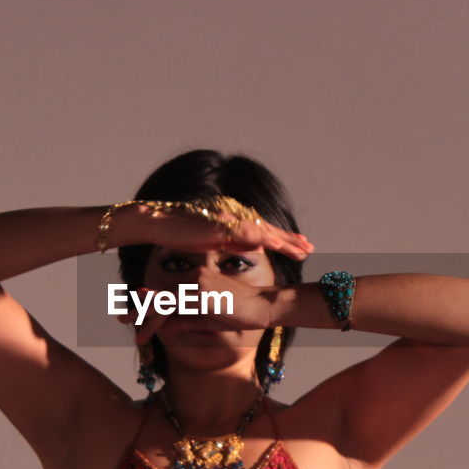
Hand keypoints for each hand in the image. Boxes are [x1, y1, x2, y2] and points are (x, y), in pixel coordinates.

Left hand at [126, 281, 276, 344]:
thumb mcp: (210, 319)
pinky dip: (155, 318)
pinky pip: (172, 306)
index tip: (133, 314)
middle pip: (159, 294)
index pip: (167, 292)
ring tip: (128, 326)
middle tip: (121, 318)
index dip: (148, 304)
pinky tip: (144, 328)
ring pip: (162, 300)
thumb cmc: (243, 312)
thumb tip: (166, 329)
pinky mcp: (200, 292)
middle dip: (139, 308)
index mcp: (196, 279)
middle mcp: (193, 276)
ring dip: (143, 315)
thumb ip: (187, 321)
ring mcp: (196, 282)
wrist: (266, 305)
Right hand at [139, 205, 312, 260]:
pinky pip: (246, 233)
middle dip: (290, 240)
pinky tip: (276, 244)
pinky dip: (262, 238)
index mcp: (234, 224)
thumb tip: (256, 249)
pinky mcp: (220, 226)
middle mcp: (235, 219)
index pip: (263, 233)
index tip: (300, 247)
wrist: (158, 225)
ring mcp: (228, 221)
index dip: (283, 240)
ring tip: (302, 248)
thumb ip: (235, 243)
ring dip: (283, 240)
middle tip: (309, 248)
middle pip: (268, 230)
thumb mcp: (213, 242)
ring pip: (263, 231)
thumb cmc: (180, 234)